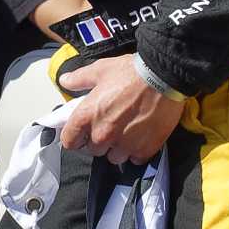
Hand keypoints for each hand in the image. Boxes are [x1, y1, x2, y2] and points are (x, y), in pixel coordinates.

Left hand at [55, 56, 184, 166]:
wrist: (163, 77)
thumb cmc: (131, 72)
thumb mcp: (101, 70)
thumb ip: (79, 78)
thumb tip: (64, 81)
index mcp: (87, 116)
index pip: (69, 141)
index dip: (75, 137)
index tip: (82, 133)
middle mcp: (103, 135)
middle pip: (93, 151)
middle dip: (99, 141)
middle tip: (110, 127)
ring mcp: (124, 145)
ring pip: (114, 157)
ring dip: (118, 148)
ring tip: (127, 133)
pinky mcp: (144, 149)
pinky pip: (135, 159)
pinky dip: (137, 151)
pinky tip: (141, 137)